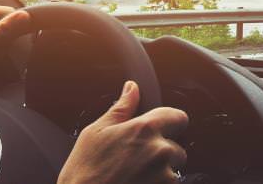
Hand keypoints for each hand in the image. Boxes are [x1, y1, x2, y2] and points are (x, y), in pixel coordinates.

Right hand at [58, 81, 187, 183]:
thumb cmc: (83, 173)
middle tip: (136, 161)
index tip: (161, 130)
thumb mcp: (95, 133)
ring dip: (161, 173)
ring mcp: (165, 176)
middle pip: (177, 148)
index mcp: (145, 129)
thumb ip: (121, 108)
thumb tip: (132, 88)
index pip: (179, 117)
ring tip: (134, 176)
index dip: (170, 123)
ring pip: (174, 170)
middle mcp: (160, 151)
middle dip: (161, 153)